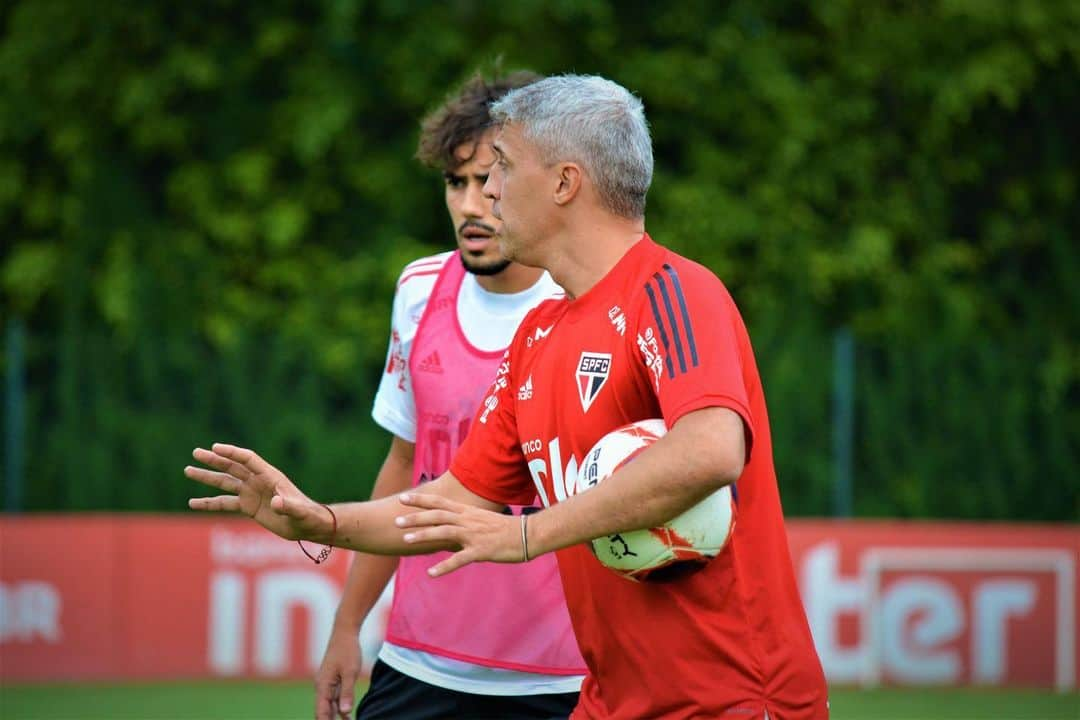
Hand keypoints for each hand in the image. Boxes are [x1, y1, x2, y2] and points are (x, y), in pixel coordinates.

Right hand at [185, 443, 332, 542]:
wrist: (307, 525)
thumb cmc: (306, 516)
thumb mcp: (298, 511)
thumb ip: (288, 506)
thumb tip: (276, 502)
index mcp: (270, 476)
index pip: (248, 459)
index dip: (232, 453)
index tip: (215, 447)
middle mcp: (258, 481)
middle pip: (232, 467)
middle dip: (214, 460)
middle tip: (196, 452)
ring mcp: (252, 493)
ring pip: (225, 482)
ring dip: (207, 477)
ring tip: (187, 470)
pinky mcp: (248, 507)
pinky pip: (224, 503)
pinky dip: (209, 503)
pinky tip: (192, 503)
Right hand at [314, 623, 361, 719]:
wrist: (345, 632)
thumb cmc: (347, 650)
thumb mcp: (350, 672)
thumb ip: (347, 692)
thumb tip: (345, 712)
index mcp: (323, 685)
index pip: (321, 712)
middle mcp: (322, 686)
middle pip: (323, 711)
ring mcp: (326, 683)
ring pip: (329, 706)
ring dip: (335, 717)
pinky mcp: (333, 680)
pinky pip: (334, 698)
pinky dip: (339, 708)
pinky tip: (348, 716)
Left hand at [396, 493, 524, 576]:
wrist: (528, 534)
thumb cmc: (506, 529)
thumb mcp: (483, 521)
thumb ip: (466, 522)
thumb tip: (451, 527)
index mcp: (468, 512)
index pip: (440, 502)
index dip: (421, 500)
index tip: (403, 497)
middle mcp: (468, 520)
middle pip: (437, 516)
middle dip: (415, 517)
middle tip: (395, 520)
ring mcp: (473, 535)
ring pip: (444, 532)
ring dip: (423, 536)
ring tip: (405, 541)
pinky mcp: (480, 551)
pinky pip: (459, 559)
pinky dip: (444, 566)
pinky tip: (431, 573)